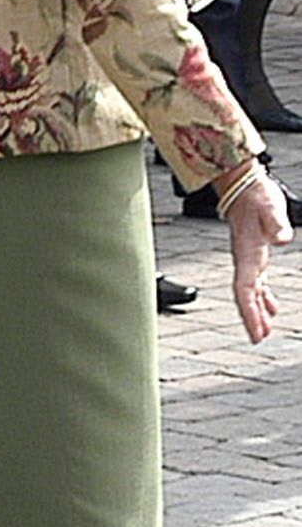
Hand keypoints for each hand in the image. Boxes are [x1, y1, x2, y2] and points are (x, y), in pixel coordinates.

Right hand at [227, 174, 289, 342]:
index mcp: (247, 254)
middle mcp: (244, 261)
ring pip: (249, 292)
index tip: (255, 330)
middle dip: (250, 319)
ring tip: (263, 332)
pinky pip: (256, 283)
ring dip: (255, 312)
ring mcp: (248, 259)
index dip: (249, 312)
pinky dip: (262, 298)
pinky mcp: (254, 255)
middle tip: (258, 340)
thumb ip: (277, 223)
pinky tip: (271, 308)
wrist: (243, 186)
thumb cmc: (256, 196)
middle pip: (245, 296)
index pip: (244, 289)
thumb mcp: (270, 207)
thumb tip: (283, 238)